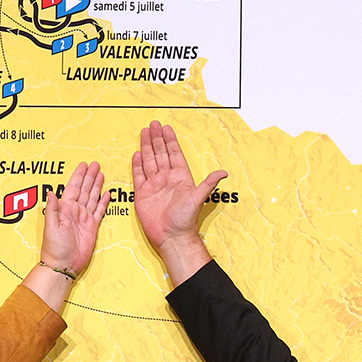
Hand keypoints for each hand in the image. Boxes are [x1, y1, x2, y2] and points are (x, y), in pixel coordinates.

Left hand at [39, 160, 106, 277]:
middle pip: (84, 189)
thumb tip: (52, 191)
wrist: (64, 264)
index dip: (79, 176)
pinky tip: (106, 193)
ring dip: (96, 186)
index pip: (73, 187)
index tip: (84, 165)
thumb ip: (53, 208)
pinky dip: (103, 202)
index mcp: (65, 208)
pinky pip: (99, 211)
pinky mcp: (92, 227)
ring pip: (92, 197)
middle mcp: (75, 211)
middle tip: (95, 164)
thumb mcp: (51, 226)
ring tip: (101, 174)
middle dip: (89, 176)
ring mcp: (84, 218)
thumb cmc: (55, 247)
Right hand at [131, 121, 225, 277]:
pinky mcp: (143, 195)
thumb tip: (224, 173)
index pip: (174, 154)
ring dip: (147, 147)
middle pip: (160, 154)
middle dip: (156, 139)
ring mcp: (154, 186)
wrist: (172, 237)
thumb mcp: (198, 198)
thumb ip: (208, 184)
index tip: (166, 128)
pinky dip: (138, 165)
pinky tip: (137, 154)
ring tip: (144, 132)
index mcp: (180, 177)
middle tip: (152, 124)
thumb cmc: (186, 219)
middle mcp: (167, 179)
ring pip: (150, 161)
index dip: (170, 141)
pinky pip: (139, 176)